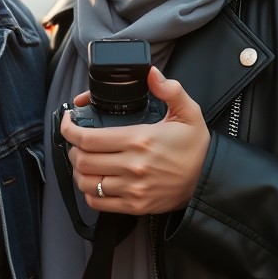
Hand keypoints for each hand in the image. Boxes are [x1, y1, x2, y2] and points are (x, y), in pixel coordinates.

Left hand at [60, 67, 210, 215]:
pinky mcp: (135, 206)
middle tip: (76, 141)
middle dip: (72, 149)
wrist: (209, 181)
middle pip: (82, 160)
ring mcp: (132, 189)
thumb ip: (170, 90)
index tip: (68, 122)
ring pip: (86, 182)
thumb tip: (151, 73)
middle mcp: (132, 166)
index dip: (68, 129)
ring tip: (83, 160)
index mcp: (139, 140)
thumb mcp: (189, 112)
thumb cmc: (195, 147)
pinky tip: (94, 180)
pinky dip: (89, 192)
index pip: (88, 138)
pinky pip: (98, 202)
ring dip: (78, 170)